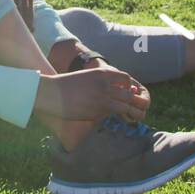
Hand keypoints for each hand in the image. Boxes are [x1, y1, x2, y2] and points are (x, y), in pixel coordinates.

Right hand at [35, 69, 149, 123]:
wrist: (52, 92)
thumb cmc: (65, 86)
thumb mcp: (86, 78)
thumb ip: (100, 84)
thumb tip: (112, 95)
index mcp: (102, 73)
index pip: (126, 79)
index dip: (130, 87)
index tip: (130, 93)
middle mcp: (105, 85)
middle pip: (130, 94)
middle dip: (139, 102)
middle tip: (142, 107)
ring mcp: (102, 98)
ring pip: (126, 106)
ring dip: (134, 112)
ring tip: (138, 117)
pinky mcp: (97, 111)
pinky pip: (113, 114)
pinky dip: (120, 117)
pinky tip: (124, 120)